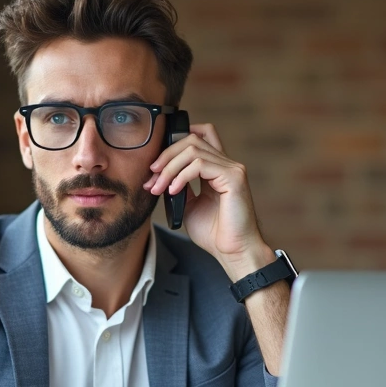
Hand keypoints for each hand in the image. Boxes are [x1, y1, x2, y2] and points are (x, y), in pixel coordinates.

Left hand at [144, 123, 273, 279]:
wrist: (232, 252)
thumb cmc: (215, 233)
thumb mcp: (188, 205)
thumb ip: (180, 187)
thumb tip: (160, 175)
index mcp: (218, 168)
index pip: (200, 135)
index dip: (175, 141)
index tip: (155, 165)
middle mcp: (227, 164)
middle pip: (192, 138)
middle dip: (166, 155)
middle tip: (151, 176)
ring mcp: (232, 168)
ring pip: (193, 149)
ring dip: (169, 168)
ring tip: (158, 187)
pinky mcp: (234, 177)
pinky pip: (200, 165)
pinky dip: (181, 176)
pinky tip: (173, 191)